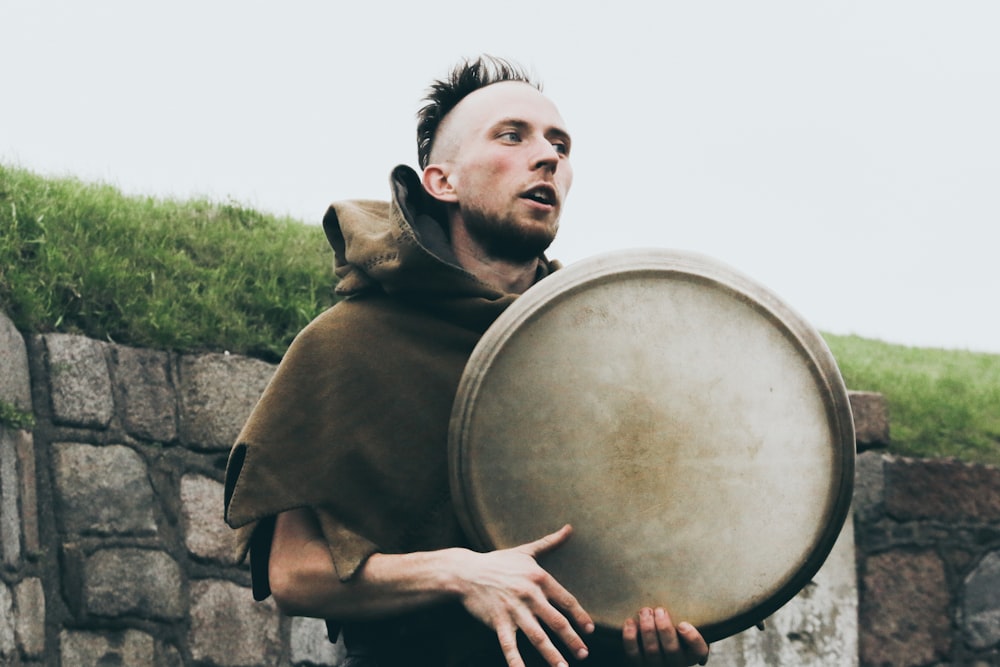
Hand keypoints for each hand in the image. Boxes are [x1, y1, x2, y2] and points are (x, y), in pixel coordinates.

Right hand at [454, 524, 594, 666]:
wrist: (466, 572)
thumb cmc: (498, 562)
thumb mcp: (525, 551)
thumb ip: (549, 542)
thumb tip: (570, 528)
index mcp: (539, 578)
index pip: (566, 600)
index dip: (580, 616)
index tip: (590, 630)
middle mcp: (529, 594)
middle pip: (556, 621)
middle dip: (572, 639)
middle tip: (584, 654)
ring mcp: (513, 609)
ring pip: (537, 636)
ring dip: (551, 654)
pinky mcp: (497, 621)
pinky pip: (509, 645)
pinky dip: (516, 661)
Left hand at [622, 607, 709, 665]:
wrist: (653, 637)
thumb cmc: (673, 626)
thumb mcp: (689, 622)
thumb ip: (693, 615)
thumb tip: (701, 597)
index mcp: (691, 653)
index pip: (698, 651)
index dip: (692, 639)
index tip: (682, 624)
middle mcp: (676, 663)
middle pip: (672, 650)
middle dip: (664, 628)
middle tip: (660, 610)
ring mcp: (656, 665)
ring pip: (652, 651)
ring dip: (647, 629)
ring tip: (645, 611)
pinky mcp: (638, 663)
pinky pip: (633, 654)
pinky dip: (630, 637)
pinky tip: (630, 622)